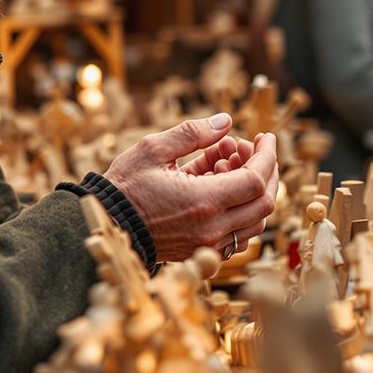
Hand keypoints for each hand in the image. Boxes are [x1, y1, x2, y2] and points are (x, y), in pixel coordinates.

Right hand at [104, 114, 278, 262]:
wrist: (104, 225)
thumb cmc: (124, 186)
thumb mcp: (154, 148)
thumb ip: (194, 133)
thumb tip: (226, 121)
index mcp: (203, 202)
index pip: (257, 180)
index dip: (267, 155)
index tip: (265, 136)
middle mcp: (212, 229)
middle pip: (264, 202)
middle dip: (266, 170)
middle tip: (249, 147)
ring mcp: (208, 245)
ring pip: (254, 220)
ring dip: (252, 189)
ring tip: (226, 161)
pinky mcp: (201, 252)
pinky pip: (238, 234)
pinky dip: (240, 209)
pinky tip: (219, 184)